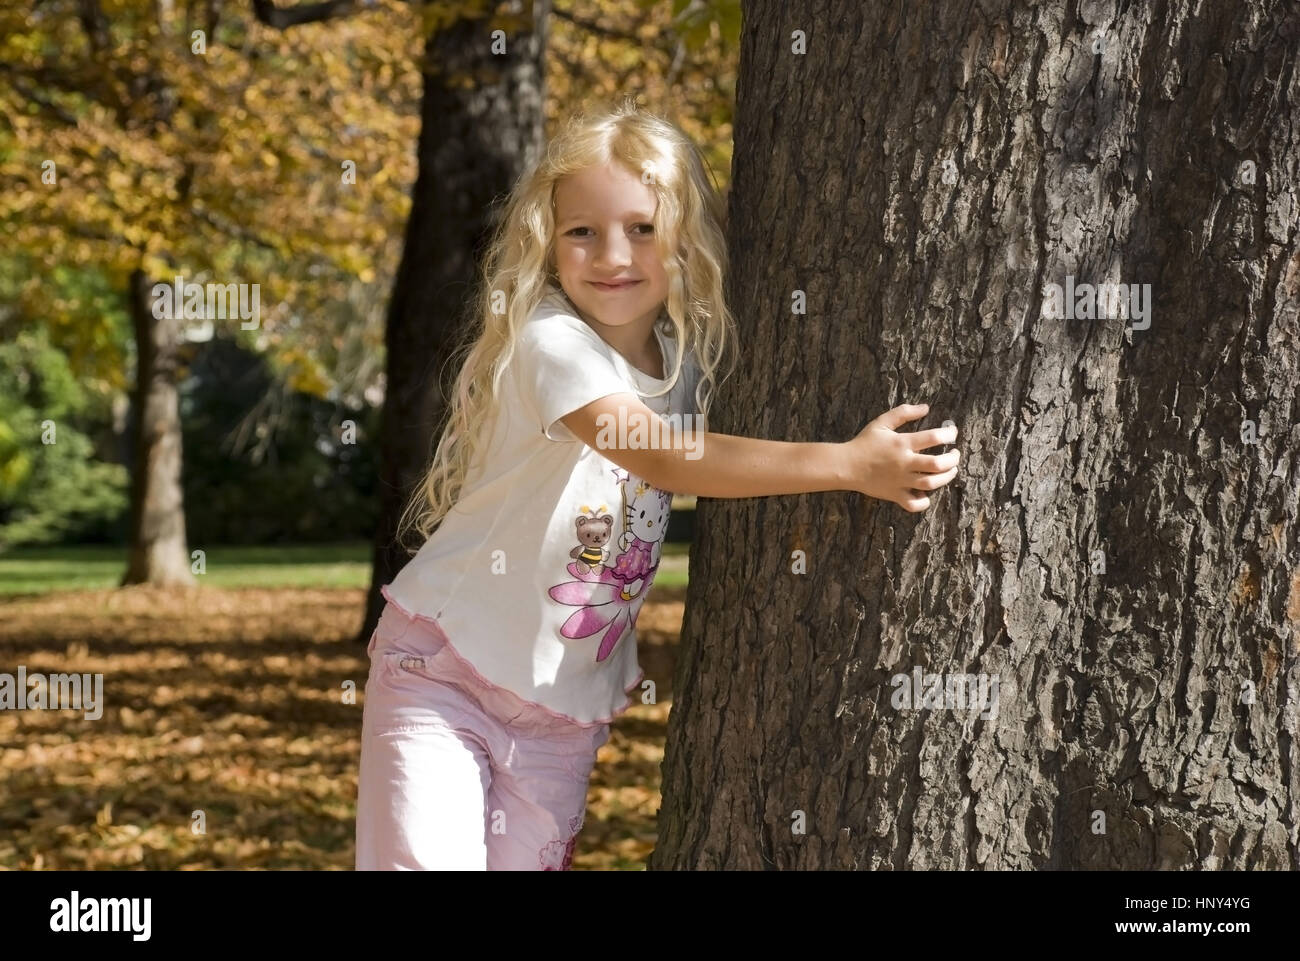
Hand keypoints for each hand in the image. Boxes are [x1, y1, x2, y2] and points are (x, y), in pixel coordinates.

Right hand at [844, 403, 959, 511]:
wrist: (845, 466)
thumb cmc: (864, 443)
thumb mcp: (881, 422)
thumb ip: (903, 413)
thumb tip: (926, 407)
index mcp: (902, 443)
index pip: (934, 437)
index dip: (949, 434)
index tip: (952, 433)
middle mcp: (904, 463)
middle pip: (938, 464)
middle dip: (953, 459)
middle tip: (955, 455)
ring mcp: (900, 481)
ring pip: (931, 483)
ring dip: (946, 478)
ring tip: (950, 471)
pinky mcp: (894, 495)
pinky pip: (914, 504)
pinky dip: (924, 502)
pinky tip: (926, 493)